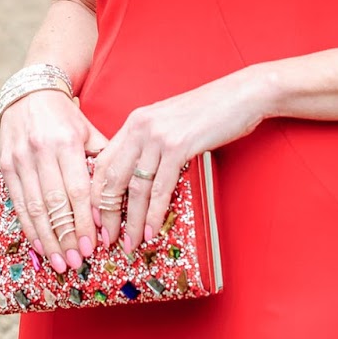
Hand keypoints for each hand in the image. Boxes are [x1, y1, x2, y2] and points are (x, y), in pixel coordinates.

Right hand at [0, 90, 107, 271]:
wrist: (30, 93)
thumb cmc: (67, 117)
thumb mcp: (89, 131)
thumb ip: (103, 161)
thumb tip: (121, 197)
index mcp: (67, 142)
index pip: (77, 190)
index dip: (84, 222)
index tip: (94, 246)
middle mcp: (41, 151)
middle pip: (55, 203)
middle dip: (66, 236)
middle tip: (77, 262)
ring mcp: (20, 159)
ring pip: (34, 207)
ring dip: (48, 239)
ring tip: (60, 263)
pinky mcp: (5, 165)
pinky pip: (17, 202)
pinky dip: (28, 227)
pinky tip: (39, 247)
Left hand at [89, 68, 268, 252]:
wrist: (242, 94)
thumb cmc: (211, 110)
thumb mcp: (170, 122)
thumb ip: (151, 143)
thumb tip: (141, 175)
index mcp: (135, 122)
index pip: (103, 163)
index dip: (96, 194)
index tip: (96, 218)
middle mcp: (140, 127)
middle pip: (112, 179)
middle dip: (107, 214)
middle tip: (108, 238)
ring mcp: (158, 137)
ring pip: (136, 188)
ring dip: (131, 222)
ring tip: (130, 243)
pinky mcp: (178, 147)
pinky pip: (161, 188)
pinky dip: (154, 214)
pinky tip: (151, 230)